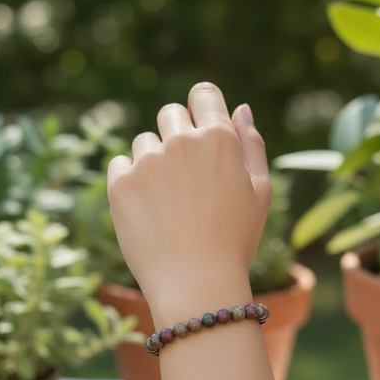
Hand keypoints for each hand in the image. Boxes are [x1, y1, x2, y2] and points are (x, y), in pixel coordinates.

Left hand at [106, 82, 271, 322]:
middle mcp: (180, 142)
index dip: (202, 107)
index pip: (203, 94)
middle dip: (176, 134)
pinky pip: (119, 164)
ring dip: (153, 161)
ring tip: (168, 202)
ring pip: (144, 142)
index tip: (200, 127)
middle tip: (185, 177)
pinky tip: (147, 209)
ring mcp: (147, 162)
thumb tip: (240, 109)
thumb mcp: (260, 193)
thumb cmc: (235, 241)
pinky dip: (130, 180)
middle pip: (170, 113)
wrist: (197, 286)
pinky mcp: (120, 184)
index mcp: (218, 139)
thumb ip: (252, 145)